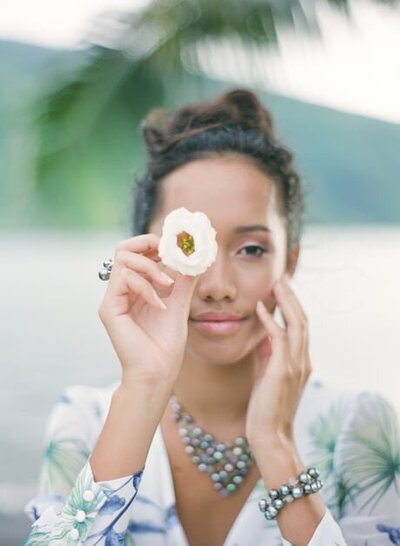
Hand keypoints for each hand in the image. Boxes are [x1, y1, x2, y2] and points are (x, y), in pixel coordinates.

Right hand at [98, 234, 197, 385]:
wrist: (158, 372)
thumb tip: (194, 256)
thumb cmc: (166, 344)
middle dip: (147, 244)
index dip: (154, 243)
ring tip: (168, 285)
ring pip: (123, 259)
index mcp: (136, 288)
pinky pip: (123, 280)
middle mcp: (121, 290)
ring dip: (150, 267)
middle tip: (168, 253)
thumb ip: (184, 279)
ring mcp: (113, 298)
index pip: (137, 253)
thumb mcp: (180, 303)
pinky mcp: (109, 308)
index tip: (175, 247)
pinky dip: (145, 287)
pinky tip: (159, 305)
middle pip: (123, 248)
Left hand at [245, 275, 311, 449]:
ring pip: (295, 324)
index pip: (300, 326)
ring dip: (286, 302)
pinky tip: (260, 307)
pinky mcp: (282, 370)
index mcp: (301, 361)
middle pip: (301, 320)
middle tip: (282, 278)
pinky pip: (278, 338)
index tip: (283, 288)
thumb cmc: (266, 408)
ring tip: (276, 284)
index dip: (293, 305)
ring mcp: (295, 365)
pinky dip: (270, 320)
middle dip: (292, 297)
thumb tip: (263, 336)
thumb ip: (269, 355)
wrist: (270, 436)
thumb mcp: (269, 376)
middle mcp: (303, 360)